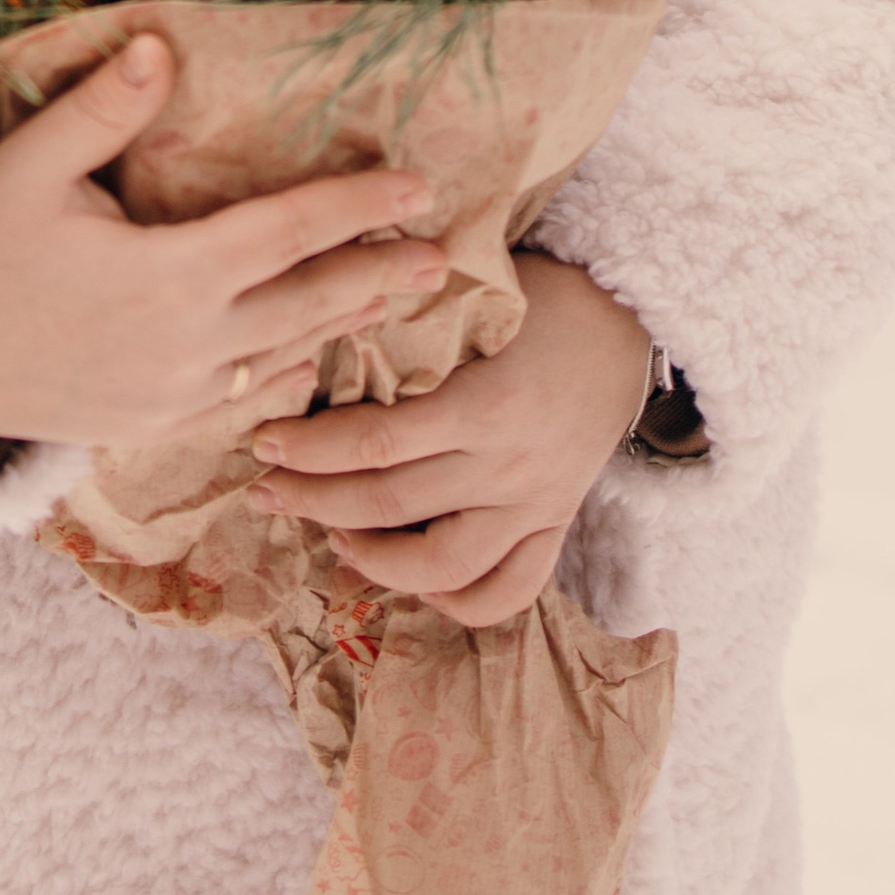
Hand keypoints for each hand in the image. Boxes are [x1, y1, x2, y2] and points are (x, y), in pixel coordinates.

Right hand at [0, 30, 449, 451]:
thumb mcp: (25, 167)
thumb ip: (102, 109)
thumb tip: (163, 45)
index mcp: (168, 275)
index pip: (288, 232)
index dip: (357, 207)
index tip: (417, 188)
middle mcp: (186, 345)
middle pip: (308, 303)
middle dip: (377, 274)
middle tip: (440, 256)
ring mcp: (171, 396)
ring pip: (284, 358)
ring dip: (342, 326)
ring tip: (395, 301)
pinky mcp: (150, 428)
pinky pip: (242, 402)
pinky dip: (286, 376)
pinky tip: (309, 357)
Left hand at [244, 252, 653, 626]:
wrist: (630, 316)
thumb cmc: (540, 294)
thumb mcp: (474, 296)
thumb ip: (408, 325)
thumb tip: (316, 334)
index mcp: (483, 403)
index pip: (374, 442)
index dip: (309, 449)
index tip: (264, 443)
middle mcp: (507, 464)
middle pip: (389, 505)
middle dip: (313, 500)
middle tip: (269, 489)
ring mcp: (534, 503)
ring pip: (440, 568)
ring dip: (372, 560)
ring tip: (334, 532)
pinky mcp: (555, 525)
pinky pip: (506, 592)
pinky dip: (453, 600)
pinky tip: (410, 576)